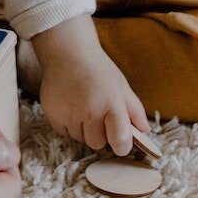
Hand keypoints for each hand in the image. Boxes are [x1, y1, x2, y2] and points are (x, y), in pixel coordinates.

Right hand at [30, 15, 149, 154]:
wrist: (68, 53)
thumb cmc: (98, 70)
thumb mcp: (121, 86)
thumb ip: (134, 110)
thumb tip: (145, 131)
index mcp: (112, 103)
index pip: (120, 141)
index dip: (122, 145)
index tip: (121, 141)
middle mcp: (90, 111)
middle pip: (98, 144)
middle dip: (100, 134)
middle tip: (98, 115)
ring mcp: (69, 114)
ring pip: (80, 139)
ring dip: (83, 129)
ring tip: (83, 107)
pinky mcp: (53, 115)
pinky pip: (64, 133)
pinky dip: (69, 125)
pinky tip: (70, 107)